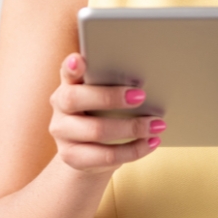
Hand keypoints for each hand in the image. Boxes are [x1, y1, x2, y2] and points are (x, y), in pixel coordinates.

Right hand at [48, 52, 164, 174]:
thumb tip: (140, 82)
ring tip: (157, 125)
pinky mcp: (72, 157)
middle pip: (76, 99)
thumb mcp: (101, 98)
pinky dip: (134, 150)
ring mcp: (62, 133)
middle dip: (110, 97)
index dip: (70, 66)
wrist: (88, 154)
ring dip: (132, 127)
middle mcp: (60, 107)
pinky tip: (151, 142)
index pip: (66, 72)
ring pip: (96, 131)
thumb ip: (110, 86)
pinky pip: (107, 156)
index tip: (80, 59)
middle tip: (141, 96)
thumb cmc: (101, 116)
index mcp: (68, 85)